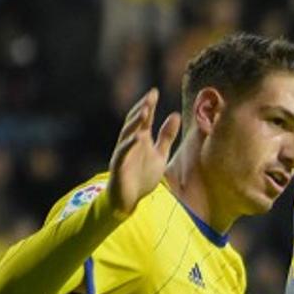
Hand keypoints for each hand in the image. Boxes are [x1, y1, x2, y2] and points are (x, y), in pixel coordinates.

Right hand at [108, 88, 180, 216]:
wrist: (129, 201)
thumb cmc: (142, 177)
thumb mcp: (160, 154)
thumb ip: (167, 136)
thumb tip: (175, 115)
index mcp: (140, 139)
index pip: (144, 119)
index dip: (149, 105)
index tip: (154, 91)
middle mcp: (130, 143)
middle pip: (135, 122)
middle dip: (142, 108)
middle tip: (150, 95)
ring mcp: (123, 153)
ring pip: (127, 134)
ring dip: (135, 122)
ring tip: (144, 110)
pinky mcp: (118, 166)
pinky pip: (123, 153)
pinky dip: (129, 144)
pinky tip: (138, 136)